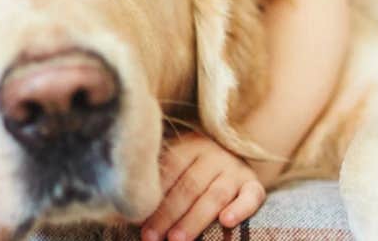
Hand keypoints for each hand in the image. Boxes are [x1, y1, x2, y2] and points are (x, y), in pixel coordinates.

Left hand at [141, 132, 265, 240]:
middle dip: (168, 215)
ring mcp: (234, 169)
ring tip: (177, 240)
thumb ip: (156, 183)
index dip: (153, 198)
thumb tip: (123, 212)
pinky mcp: (254, 185)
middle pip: (188, 186)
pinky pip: (251, 196)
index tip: (137, 222)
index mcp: (189, 146)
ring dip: (194, 219)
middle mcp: (213, 154)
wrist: (233, 155)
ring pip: (214, 195)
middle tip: (151, 238)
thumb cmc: (193, 168)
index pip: (169, 171)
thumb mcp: (177, 166)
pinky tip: (226, 222)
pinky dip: (240, 209)